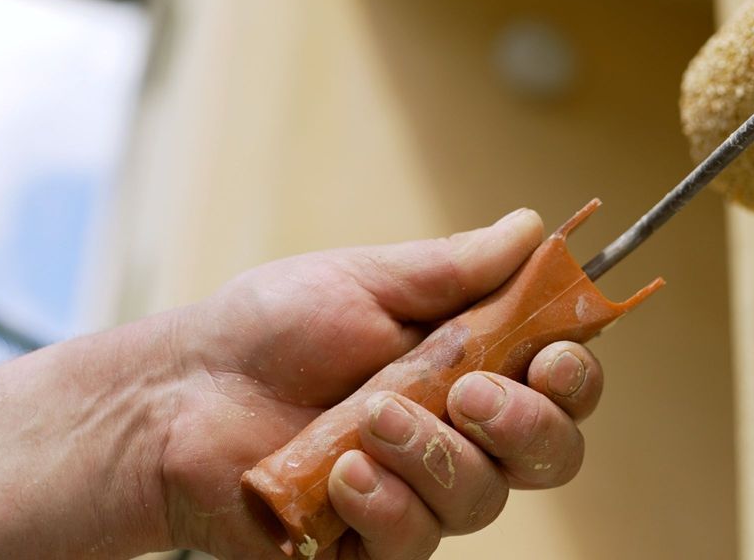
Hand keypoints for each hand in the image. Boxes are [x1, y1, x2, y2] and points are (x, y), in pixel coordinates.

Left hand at [150, 209, 604, 558]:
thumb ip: (453, 268)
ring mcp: (418, 494)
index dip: (575, 375)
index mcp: (471, 365)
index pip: (560, 383)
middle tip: (467, 393)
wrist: (179, 394)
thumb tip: (533, 226)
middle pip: (550, 454)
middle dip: (523, 424)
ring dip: (433, 455)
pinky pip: (413, 541)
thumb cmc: (268, 330)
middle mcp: (459, 435)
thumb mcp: (363, 281)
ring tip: (368, 418)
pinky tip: (344, 474)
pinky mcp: (370, 545)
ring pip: (482, 499)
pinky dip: (385, 504)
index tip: (551, 354)